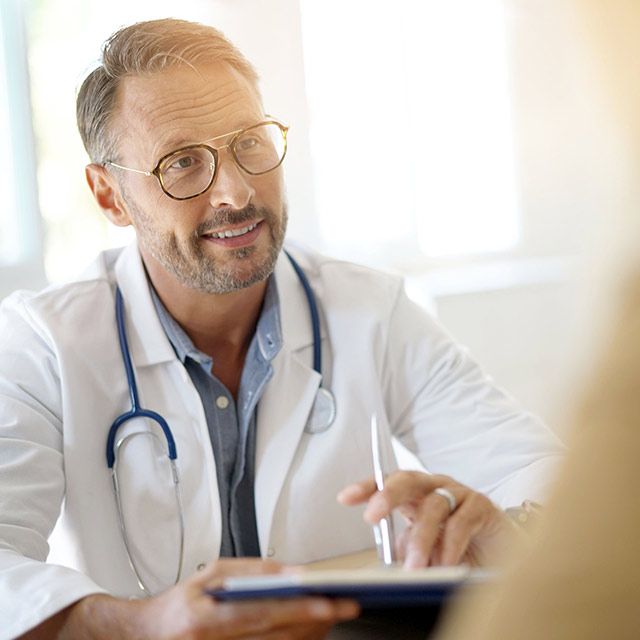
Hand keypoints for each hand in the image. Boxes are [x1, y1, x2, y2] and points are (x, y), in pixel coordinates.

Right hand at [31, 558, 358, 639]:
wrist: (148, 637)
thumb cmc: (180, 602)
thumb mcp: (211, 574)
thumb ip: (251, 572)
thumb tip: (291, 573)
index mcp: (205, 620)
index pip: (261, 615)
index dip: (298, 610)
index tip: (328, 603)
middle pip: (277, 637)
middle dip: (315, 621)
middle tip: (344, 606)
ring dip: (310, 633)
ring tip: (333, 615)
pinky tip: (309, 630)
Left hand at [338, 471, 510, 567]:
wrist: (501, 551)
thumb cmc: (458, 546)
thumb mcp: (424, 547)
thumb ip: (406, 547)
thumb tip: (389, 560)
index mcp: (416, 493)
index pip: (387, 482)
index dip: (366, 487)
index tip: (345, 497)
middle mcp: (435, 486)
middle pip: (407, 480)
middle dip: (387, 495)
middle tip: (373, 515)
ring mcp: (459, 493)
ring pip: (433, 506)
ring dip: (421, 539)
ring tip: (415, 567)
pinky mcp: (481, 506)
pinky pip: (461, 522)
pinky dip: (450, 546)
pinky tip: (445, 564)